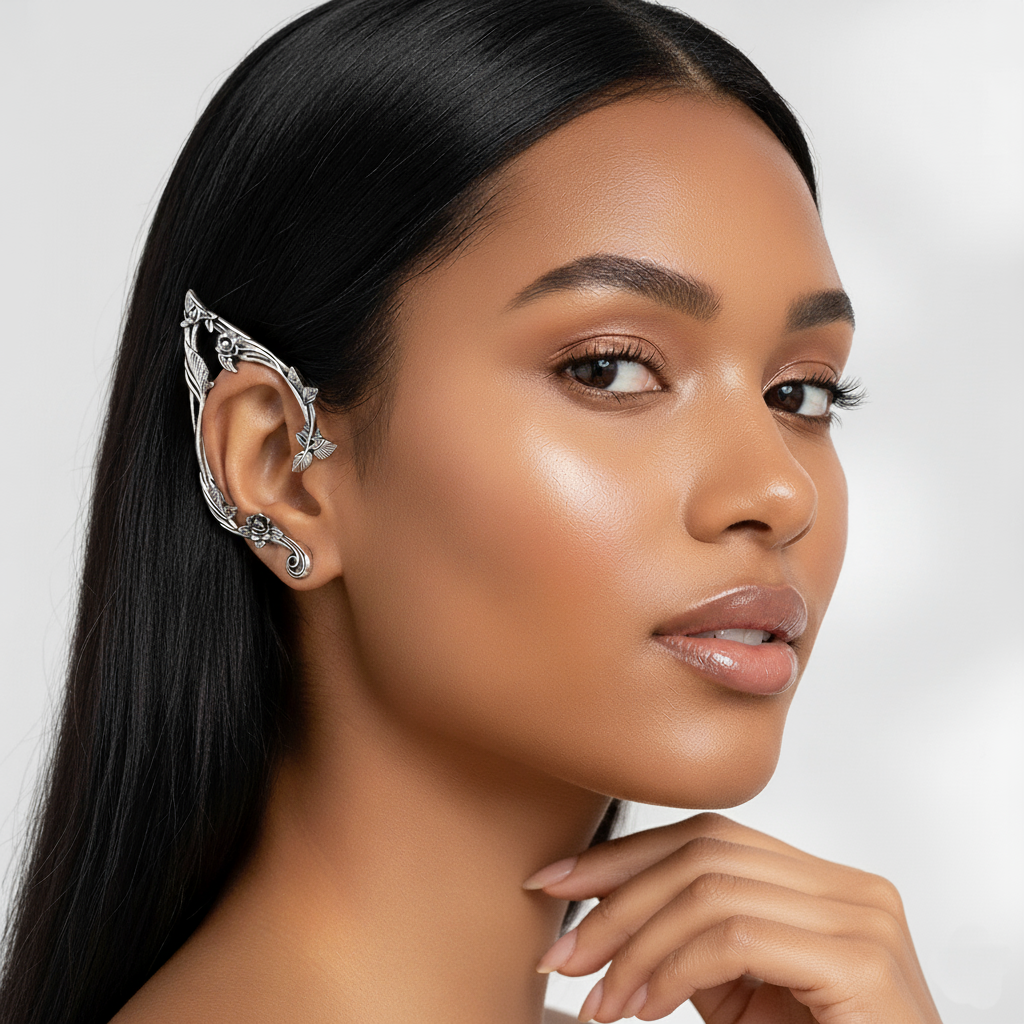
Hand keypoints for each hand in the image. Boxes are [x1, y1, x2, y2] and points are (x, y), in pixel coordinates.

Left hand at [525, 813, 941, 1023]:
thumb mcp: (738, 992)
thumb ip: (690, 941)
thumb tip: (601, 911)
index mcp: (822, 883)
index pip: (706, 838)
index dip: (623, 856)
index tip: (556, 880)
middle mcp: (849, 887)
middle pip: (702, 853)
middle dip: (616, 899)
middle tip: (563, 953)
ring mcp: (860, 917)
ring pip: (709, 891)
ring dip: (636, 946)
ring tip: (600, 1001)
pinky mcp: (860, 959)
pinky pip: (735, 938)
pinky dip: (672, 970)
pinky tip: (643, 1008)